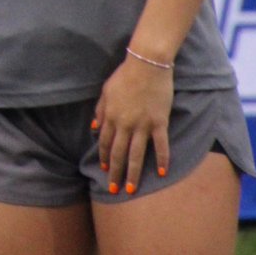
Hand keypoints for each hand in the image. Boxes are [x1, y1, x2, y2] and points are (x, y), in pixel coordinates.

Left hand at [93, 54, 173, 195]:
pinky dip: (161, 159)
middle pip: (119, 153)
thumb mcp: (106, 91)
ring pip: (137, 154)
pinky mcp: (159, 122)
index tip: (105, 170)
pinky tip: (161, 173)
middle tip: (114, 190)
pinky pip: (160, 145)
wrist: (146, 64)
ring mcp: (143, 124)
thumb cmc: (124, 75)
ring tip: (132, 189)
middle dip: (116, 173)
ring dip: (133, 173)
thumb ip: (100, 110)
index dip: (104, 157)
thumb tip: (94, 128)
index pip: (105, 142)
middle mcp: (125, 124)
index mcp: (111, 116)